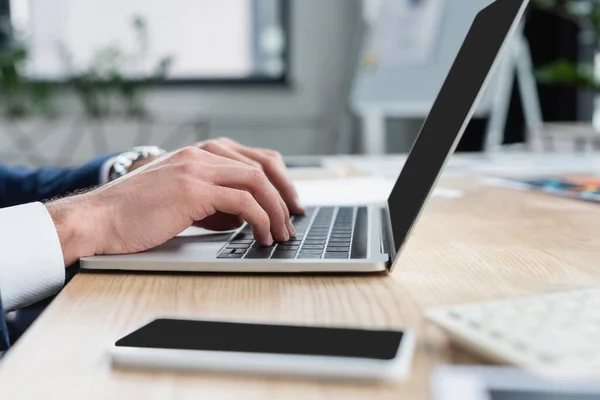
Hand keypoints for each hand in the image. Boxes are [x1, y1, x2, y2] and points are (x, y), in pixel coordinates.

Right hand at [47, 147, 295, 265]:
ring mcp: (196, 168)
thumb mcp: (180, 200)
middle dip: (285, 192)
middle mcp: (200, 153)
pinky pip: (243, 201)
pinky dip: (260, 219)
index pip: (253, 157)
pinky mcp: (193, 189)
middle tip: (295, 217)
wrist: (97, 218)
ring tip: (281, 233)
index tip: (290, 202)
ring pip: (256, 181)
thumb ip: (212, 202)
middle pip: (262, 164)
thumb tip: (242, 217)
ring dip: (276, 210)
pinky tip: (262, 235)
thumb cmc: (134, 214)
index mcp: (198, 153)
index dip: (278, 178)